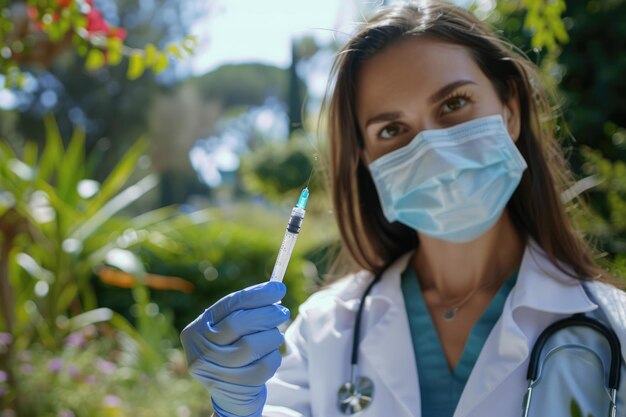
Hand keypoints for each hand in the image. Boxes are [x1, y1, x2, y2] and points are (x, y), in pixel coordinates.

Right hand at [180, 281, 289, 416]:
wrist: (232, 392)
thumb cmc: (233, 350)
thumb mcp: (229, 330)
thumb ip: (245, 310)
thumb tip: (275, 289)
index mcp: (196, 330)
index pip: (229, 304)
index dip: (256, 294)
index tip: (279, 288)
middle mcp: (200, 351)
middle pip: (238, 324)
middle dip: (266, 314)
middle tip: (282, 312)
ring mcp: (215, 372)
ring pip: (252, 346)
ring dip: (271, 337)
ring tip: (275, 335)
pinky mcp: (234, 388)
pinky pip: (263, 366)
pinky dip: (273, 357)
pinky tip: (271, 354)